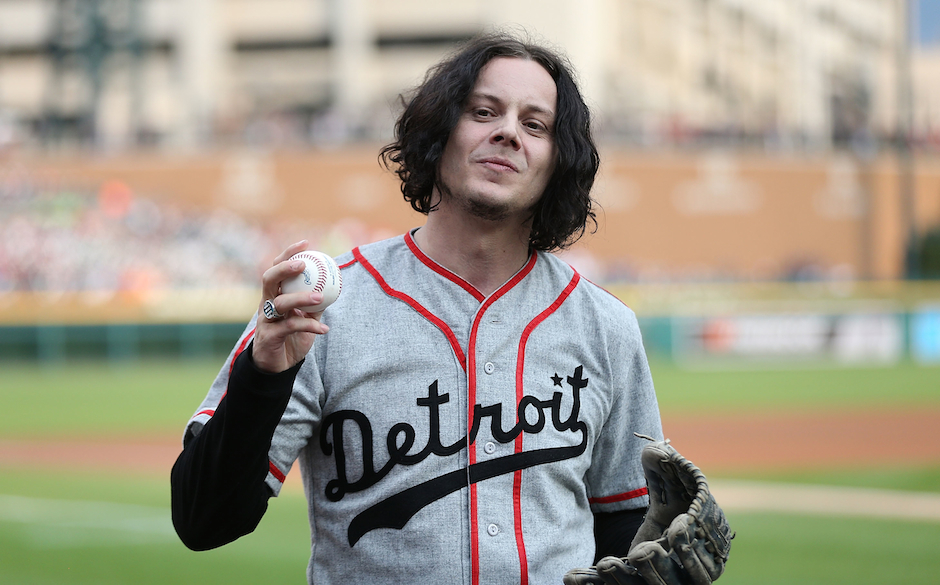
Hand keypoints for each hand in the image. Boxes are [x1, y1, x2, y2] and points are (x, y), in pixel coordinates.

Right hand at [252, 240, 330, 372]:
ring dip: (300, 298)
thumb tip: (334, 286)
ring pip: (279, 303)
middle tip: (303, 264)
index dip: (288, 253)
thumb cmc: (291, 338)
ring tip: (320, 296)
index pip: (276, 268)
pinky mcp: (269, 336)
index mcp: (274, 295)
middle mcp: (266, 304)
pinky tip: (324, 330)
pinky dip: (309, 327)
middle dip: (285, 268)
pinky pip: (290, 327)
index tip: (306, 243)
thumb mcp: (306, 318)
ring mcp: (266, 320)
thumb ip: (316, 303)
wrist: (277, 366)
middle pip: (269, 279)